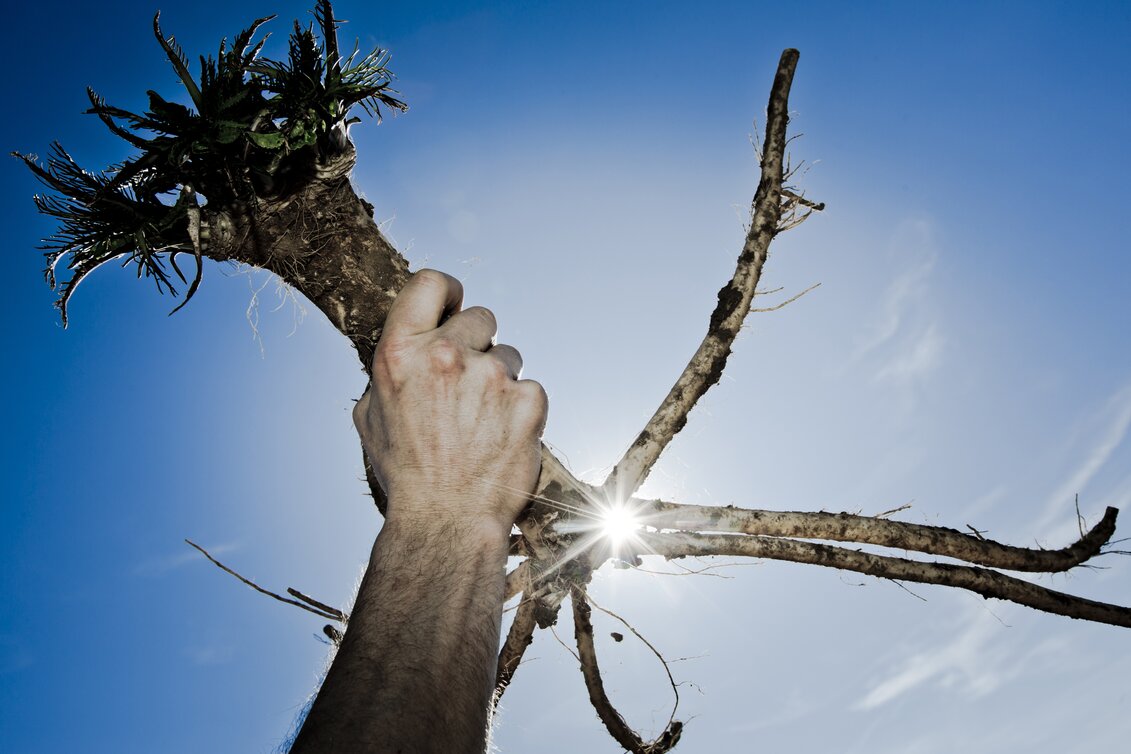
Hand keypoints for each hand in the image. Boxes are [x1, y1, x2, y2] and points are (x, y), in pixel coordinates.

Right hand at [353, 269, 547, 535]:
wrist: (446, 522)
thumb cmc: (406, 473)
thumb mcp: (371, 417)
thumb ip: (388, 372)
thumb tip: (406, 347)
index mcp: (400, 352)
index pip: (431, 283)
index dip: (448, 292)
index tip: (455, 306)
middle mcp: (445, 356)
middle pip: (480, 316)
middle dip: (477, 343)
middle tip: (468, 384)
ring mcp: (490, 377)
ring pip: (509, 354)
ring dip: (499, 379)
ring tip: (481, 422)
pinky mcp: (527, 400)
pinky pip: (530, 388)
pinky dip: (520, 409)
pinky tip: (501, 437)